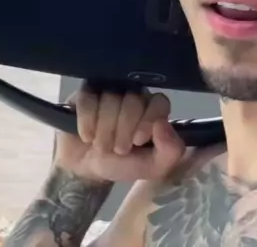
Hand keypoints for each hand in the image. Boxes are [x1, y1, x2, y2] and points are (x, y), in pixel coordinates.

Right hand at [54, 81, 185, 184]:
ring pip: (111, 98)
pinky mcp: (86, 90)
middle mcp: (134, 93)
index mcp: (153, 108)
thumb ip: (170, 151)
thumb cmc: (122, 164)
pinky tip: (87, 135)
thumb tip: (163, 124)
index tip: (138, 141)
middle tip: (117, 149)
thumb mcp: (152, 167)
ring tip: (101, 145)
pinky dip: (87, 122)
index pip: (159, 101)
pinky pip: (88, 97)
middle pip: (133, 100)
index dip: (148, 120)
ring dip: (104, 130)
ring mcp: (109, 88)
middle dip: (123, 131)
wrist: (86, 166)